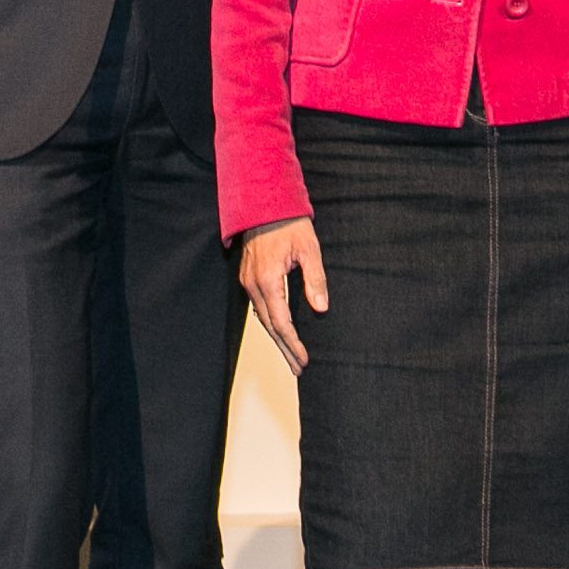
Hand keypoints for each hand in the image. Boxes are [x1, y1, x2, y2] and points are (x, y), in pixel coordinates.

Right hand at [235, 217, 328, 373]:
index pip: (281, 322)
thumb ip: (315, 279)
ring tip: (290, 355)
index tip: (304, 360)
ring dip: (276, 337)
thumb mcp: (309, 248)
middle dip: (284, 348)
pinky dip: (268, 322)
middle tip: (298, 368)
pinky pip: (257, 305)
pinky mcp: (247, 275)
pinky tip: (278, 329)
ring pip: (261, 317)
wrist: (263, 201)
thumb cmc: (289, 222)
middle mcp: (253, 283)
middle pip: (269, 325)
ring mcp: (247, 280)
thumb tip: (321, 308)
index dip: (293, 343)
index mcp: (268, 279)